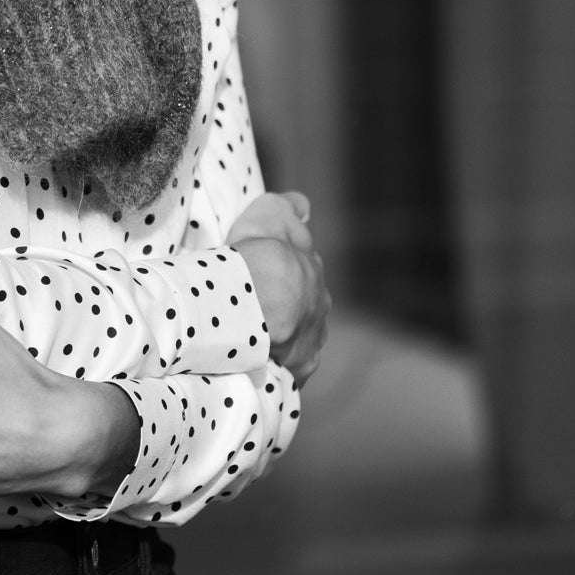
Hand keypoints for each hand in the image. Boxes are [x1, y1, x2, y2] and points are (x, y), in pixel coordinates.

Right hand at [227, 191, 330, 384]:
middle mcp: (320, 308)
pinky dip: (275, 365)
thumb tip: (303, 205)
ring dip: (284, 338)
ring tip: (254, 339)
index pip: (304, 273)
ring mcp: (312, 341)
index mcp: (313, 274)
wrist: (256, 304)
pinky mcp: (299, 369)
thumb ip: (287, 208)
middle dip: (290, 309)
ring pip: (300, 339)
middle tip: (260, 309)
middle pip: (307, 308)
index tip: (268, 275)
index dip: (285, 273)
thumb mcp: (269, 216)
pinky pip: (288, 369)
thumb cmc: (259, 258)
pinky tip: (256, 363)